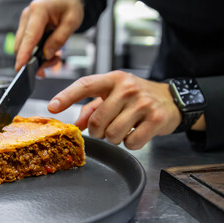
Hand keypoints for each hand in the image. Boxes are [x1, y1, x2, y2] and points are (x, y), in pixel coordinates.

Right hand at [14, 0, 83, 71]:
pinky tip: (50, 53)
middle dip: (34, 60)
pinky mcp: (28, 28)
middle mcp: (28, 16)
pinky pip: (29, 45)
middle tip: (52, 64)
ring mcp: (26, 22)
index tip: (21, 66)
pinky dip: (37, 53)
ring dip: (37, 57)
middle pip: (22, 45)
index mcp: (38, 11)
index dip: (24, 54)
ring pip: (24, 47)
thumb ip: (59, 39)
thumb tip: (47, 54)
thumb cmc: (69, 4)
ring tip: (55, 57)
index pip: (29, 37)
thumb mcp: (72, 22)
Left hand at [48, 71, 181, 149]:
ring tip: (122, 129)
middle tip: (105, 129)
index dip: (66, 96)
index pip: (85, 85)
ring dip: (114, 138)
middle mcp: (127, 88)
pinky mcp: (156, 119)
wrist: (171, 100)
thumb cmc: (138, 97)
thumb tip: (77, 124)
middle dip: (97, 131)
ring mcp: (142, 103)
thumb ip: (93, 108)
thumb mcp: (114, 95)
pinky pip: (131, 142)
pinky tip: (136, 133)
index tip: (52, 107)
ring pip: (113, 134)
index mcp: (114, 79)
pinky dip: (130, 143)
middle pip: (97, 120)